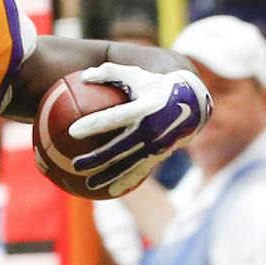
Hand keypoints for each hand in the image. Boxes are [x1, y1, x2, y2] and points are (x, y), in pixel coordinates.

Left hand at [66, 65, 213, 193]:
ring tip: (89, 186)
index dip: (94, 124)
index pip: (114, 118)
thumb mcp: (135, 74)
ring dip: (109, 176)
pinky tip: (111, 191)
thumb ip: (110, 73)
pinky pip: (141, 171)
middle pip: (119, 148)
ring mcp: (156, 145)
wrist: (192, 102)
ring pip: (129, 165)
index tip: (73, 132)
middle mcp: (151, 129)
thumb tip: (84, 76)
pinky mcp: (159, 155)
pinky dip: (127, 181)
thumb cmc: (156, 85)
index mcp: (144, 108)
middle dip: (97, 159)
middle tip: (76, 165)